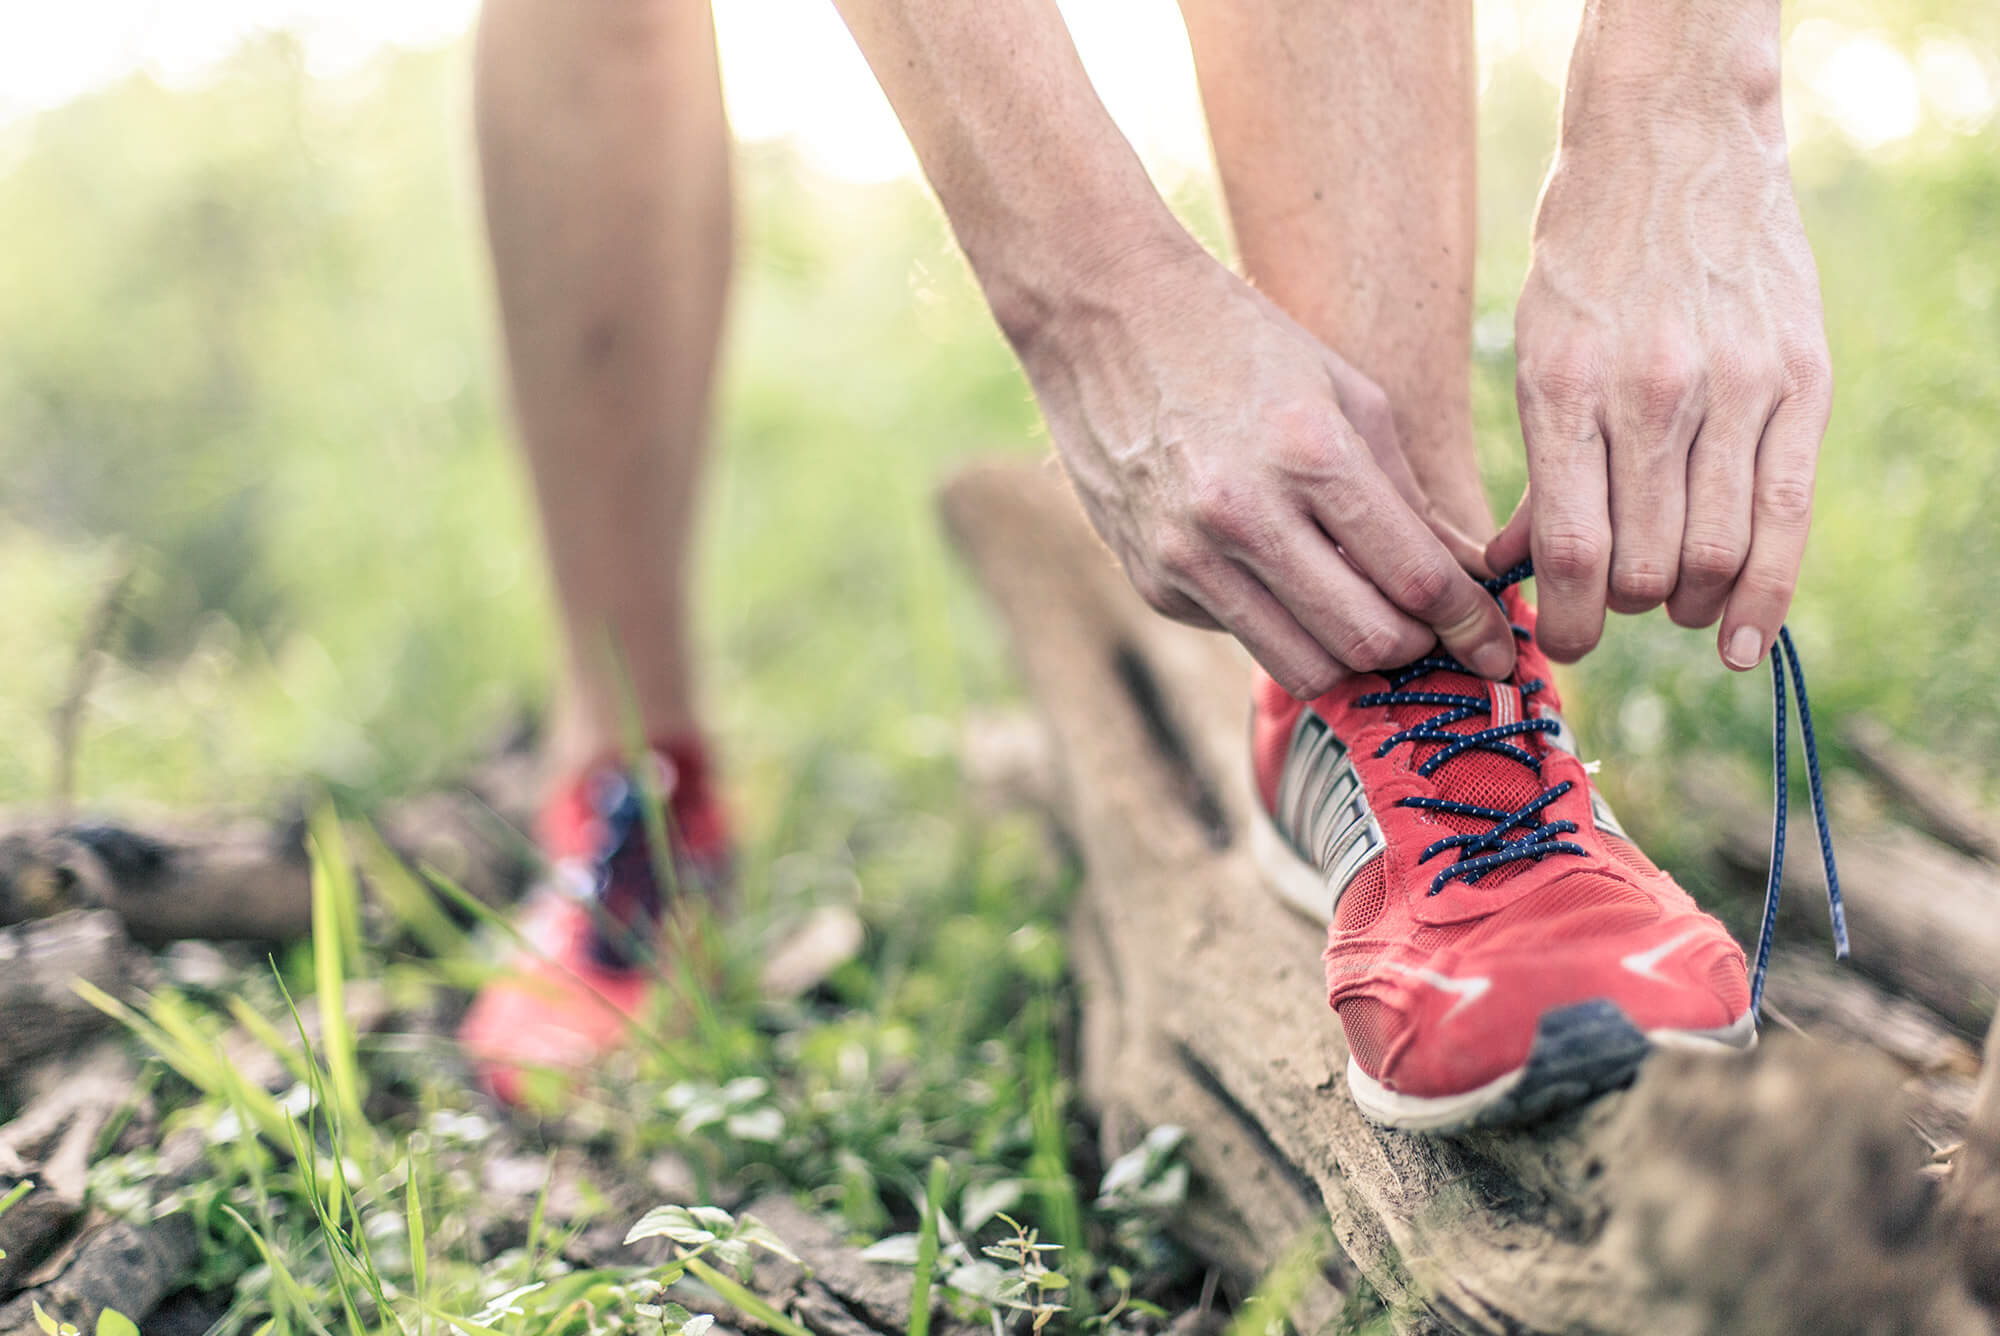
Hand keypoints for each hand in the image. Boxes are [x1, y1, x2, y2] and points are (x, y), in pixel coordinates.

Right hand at [1013, 237, 1515, 697]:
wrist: (1101, 314)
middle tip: (1437, 637)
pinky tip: (1279, 574)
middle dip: (1419, 650)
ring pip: (1302, 667)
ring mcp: (1187, 556)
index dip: (1472, 625)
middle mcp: (1242, 516)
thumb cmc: (1239, 341)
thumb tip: (1465, 576)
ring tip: (1370, 623)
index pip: (1415, 579)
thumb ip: (1406, 494)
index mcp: (1309, 454)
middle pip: (1365, 642)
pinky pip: (1242, 634)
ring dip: (1351, 659)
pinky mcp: (1151, 580)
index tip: (1500, 646)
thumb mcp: (1344, 393)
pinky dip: (1279, 623)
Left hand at [1490, 6, 1831, 670]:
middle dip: (1619, 609)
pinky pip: (1788, 516)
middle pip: (1644, 567)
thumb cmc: (1586, 257)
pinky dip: (1765, 596)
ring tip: (1668, 599)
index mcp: (1564, 388)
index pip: (1571, 551)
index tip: (1559, 643)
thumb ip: (1538, 466)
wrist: (1674, 143)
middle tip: (1609, 602)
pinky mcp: (1800, 380)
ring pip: (1716, 556)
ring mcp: (1735, 387)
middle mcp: (1652, 393)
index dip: (1565, 622)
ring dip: (1685, 604)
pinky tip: (1740, 642)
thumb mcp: (1535, 349)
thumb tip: (1514, 572)